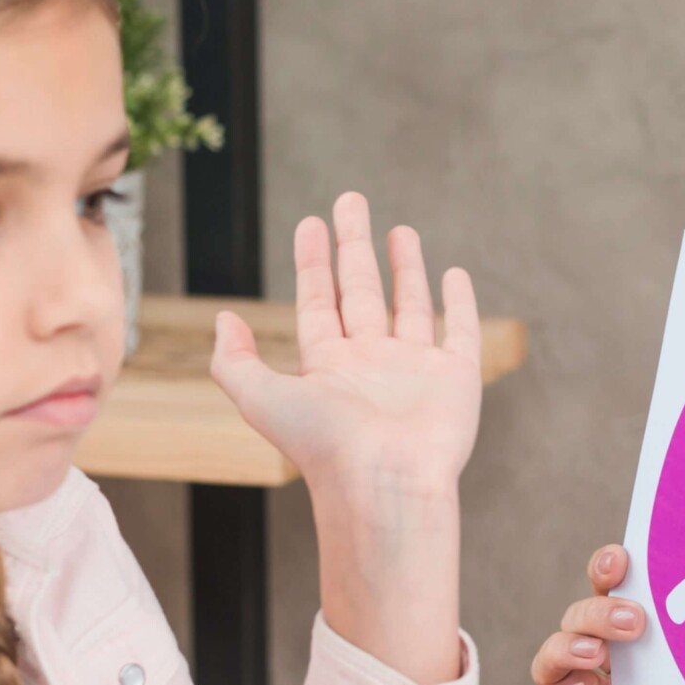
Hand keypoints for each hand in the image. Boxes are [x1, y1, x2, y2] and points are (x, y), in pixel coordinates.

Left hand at [210, 191, 482, 502]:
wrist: (385, 482)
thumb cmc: (324, 447)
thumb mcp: (261, 399)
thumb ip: (235, 360)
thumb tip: (224, 319)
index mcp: (328, 367)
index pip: (319, 302)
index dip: (313, 262)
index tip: (312, 223)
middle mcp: (371, 364)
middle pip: (361, 291)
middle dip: (355, 245)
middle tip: (351, 201)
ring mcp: (415, 370)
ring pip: (409, 306)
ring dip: (405, 268)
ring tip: (400, 230)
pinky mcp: (456, 379)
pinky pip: (460, 332)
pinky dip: (460, 303)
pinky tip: (454, 276)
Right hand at [529, 545, 684, 684]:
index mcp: (660, 636)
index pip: (614, 587)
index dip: (606, 568)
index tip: (621, 562)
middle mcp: (630, 667)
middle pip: (576, 622)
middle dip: (593, 613)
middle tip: (637, 624)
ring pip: (551, 668)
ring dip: (561, 651)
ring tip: (595, 658)